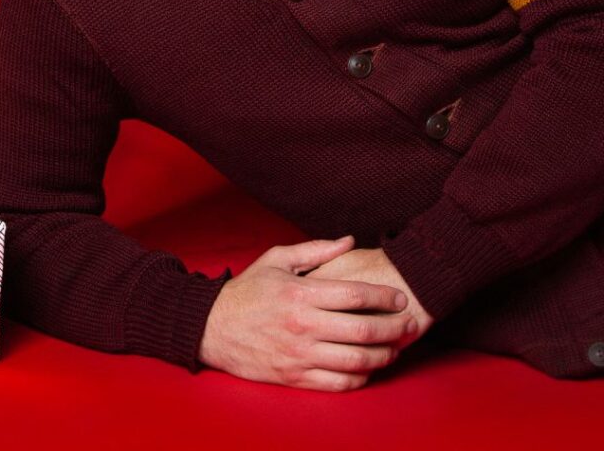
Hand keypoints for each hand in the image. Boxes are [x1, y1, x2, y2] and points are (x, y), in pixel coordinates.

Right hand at [197, 235, 416, 391]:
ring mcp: (300, 354)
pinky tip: (369, 366)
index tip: (400, 297)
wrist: (214, 327)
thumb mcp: (276, 260)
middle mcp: (303, 325)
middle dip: (394, 327)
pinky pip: (340, 383)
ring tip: (394, 347)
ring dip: (384, 354)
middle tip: (410, 323)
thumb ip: (316, 250)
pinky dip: (362, 377)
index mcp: (300, 293)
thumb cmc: (248, 291)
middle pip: (363, 329)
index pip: (355, 295)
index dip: (384, 296)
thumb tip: (350, 240)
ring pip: (357, 360)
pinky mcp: (296, 377)